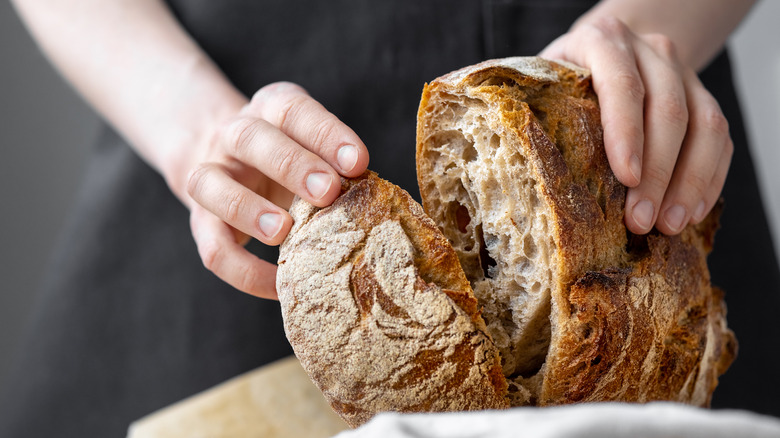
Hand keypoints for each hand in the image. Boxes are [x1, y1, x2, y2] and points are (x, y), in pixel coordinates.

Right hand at [180, 82, 368, 298]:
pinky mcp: (200, 221)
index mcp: (271, 110)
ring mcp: (210, 175)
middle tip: (328, 192)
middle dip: (291, 165)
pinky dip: (244, 271)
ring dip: (248, 209)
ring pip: (209, 184)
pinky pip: (212, 246)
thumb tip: (383, 208)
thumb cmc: (292, 160)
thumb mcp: (314, 150)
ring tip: (284, 232)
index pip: (294, 110)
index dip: (326, 134)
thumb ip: (338, 168)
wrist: (229, 162)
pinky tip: (279, 286)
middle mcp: (233, 135)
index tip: (359, 163)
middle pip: (250, 138)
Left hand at [540, 16, 732, 234]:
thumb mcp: (542, 81)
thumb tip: (517, 172)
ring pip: (705, 124)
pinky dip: (709, 178)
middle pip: (668, 109)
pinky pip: (720, 139)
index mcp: (602, 41)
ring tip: (669, 224)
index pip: (622, 83)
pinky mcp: (703, 97)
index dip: (626, 131)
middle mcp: (649, 50)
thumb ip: (532, 112)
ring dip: (689, 181)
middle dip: (658, 172)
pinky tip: (691, 212)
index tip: (627, 177)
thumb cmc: (562, 77)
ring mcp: (683, 72)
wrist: (606, 46)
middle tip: (641, 220)